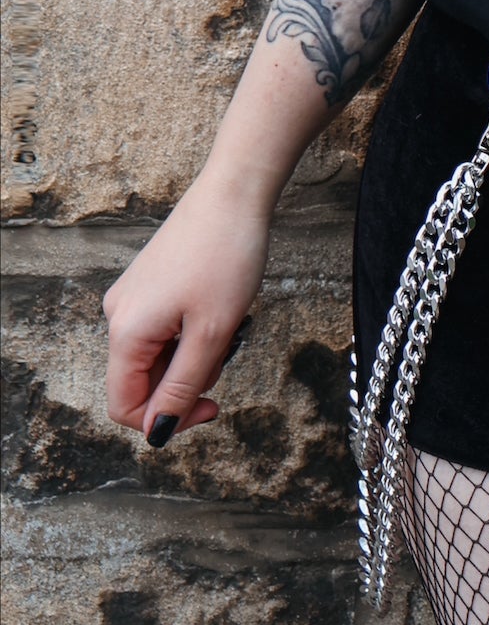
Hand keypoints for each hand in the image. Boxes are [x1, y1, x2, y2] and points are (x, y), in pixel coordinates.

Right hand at [103, 174, 269, 447]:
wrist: (234, 192)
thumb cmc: (225, 256)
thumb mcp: (210, 334)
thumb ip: (182, 389)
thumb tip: (157, 432)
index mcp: (125, 332)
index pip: (125, 406)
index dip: (167, 420)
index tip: (212, 406)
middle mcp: (118, 315)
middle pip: (145, 380)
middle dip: (189, 379)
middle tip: (226, 349)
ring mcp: (133, 297)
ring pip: (160, 355)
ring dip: (195, 353)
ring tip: (226, 321)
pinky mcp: (150, 283)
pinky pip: (166, 329)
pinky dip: (193, 331)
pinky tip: (218, 307)